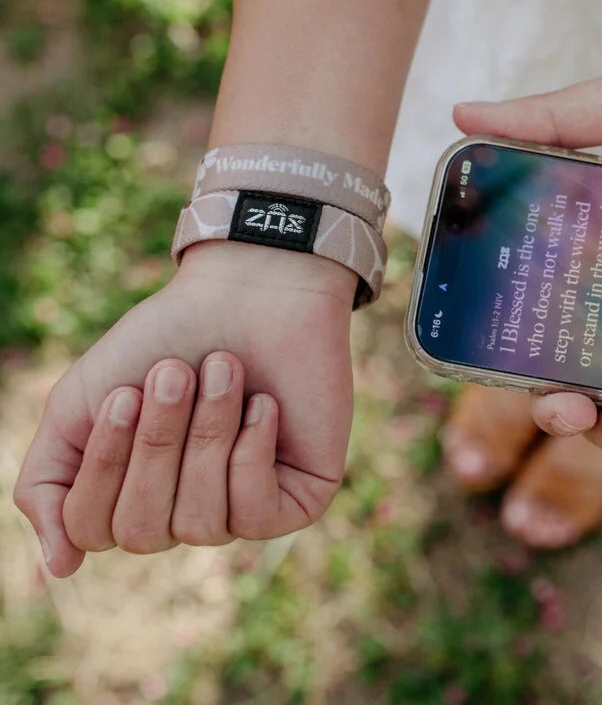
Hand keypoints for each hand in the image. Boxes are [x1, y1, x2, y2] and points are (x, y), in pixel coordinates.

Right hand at [14, 241, 356, 576]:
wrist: (253, 290)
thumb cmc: (168, 339)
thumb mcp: (83, 403)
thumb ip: (48, 483)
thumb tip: (61, 568)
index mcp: (132, 495)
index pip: (93, 529)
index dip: (107, 462)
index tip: (127, 390)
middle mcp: (183, 512)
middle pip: (142, 531)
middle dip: (158, 441)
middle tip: (177, 371)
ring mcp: (242, 510)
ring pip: (197, 522)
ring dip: (207, 433)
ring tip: (225, 369)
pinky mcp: (297, 499)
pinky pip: (255, 515)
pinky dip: (251, 449)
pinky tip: (265, 403)